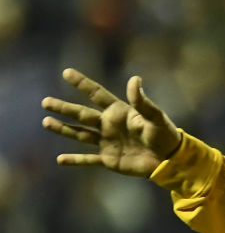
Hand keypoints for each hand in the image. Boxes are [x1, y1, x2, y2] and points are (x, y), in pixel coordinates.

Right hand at [42, 68, 181, 176]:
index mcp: (119, 112)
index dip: (82, 83)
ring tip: (46, 122)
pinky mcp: (109, 159)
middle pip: (82, 114)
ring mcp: (107, 142)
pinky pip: (89, 160)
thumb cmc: (165, 135)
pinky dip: (75, 160)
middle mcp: (109, 125)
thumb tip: (134, 79)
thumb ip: (142, 101)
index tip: (66, 72)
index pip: (97, 94)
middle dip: (64, 108)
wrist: (170, 159)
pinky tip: (60, 160)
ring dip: (63, 129)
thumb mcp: (155, 116)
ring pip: (80, 134)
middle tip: (45, 101)